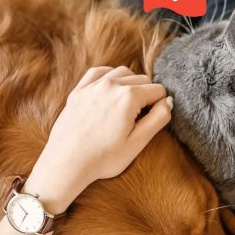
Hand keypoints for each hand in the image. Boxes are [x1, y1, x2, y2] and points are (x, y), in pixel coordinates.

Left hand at [24, 66, 171, 212]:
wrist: (67, 163)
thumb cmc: (103, 158)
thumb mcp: (138, 142)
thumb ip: (158, 119)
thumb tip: (168, 101)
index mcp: (129, 97)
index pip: (158, 90)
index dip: (160, 105)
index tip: (152, 120)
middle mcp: (111, 85)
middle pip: (142, 79)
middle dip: (147, 94)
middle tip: (141, 118)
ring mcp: (92, 86)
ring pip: (122, 72)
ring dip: (131, 84)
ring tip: (128, 106)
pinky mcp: (79, 91)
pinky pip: (100, 72)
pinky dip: (110, 77)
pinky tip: (112, 90)